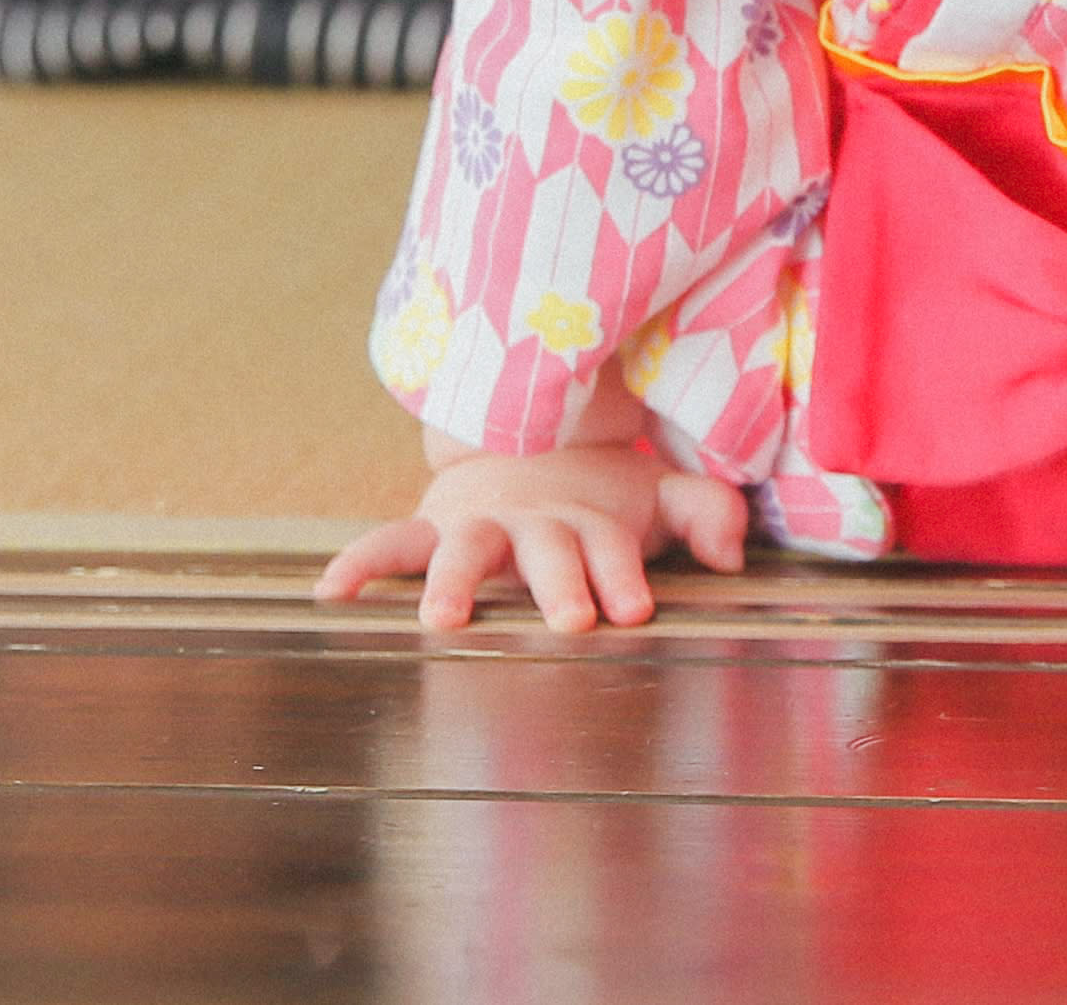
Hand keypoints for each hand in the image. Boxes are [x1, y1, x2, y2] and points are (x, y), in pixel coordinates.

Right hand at [310, 439, 750, 631]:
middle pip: (547, 552)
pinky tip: (333, 594)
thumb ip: (704, 513)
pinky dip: (361, 563)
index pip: (612, 552)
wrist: (527, 444)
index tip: (634, 609)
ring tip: (443, 620)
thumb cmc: (600, 495)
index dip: (623, 576)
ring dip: (453, 582)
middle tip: (569, 620)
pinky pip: (390, 543)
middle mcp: (534, 525)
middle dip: (559, 583)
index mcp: (591, 524)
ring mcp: (478, 524)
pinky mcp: (432, 526)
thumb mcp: (656, 498)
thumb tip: (733, 552)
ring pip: (464, 549)